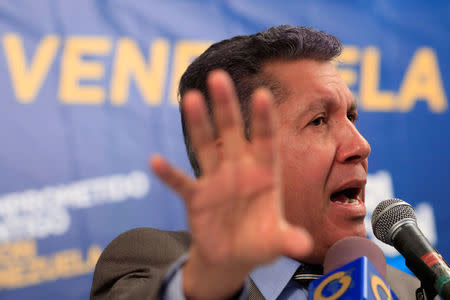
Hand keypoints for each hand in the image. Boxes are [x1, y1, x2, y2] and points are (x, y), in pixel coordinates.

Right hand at [150, 70, 311, 298]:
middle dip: (226, 105)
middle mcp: (239, 169)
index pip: (266, 140)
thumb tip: (304, 247)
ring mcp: (216, 181)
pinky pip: (181, 182)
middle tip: (217, 76)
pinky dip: (169, 174)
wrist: (233, 256)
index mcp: (264, 173)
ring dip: (198, 124)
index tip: (263, 94)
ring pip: (206, 146)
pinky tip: (156, 161)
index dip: (264, 119)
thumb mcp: (275, 241)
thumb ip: (288, 240)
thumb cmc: (259, 241)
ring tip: (190, 98)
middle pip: (232, 132)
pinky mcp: (196, 197)